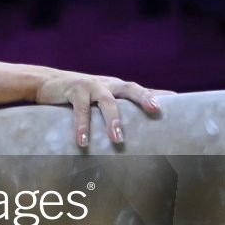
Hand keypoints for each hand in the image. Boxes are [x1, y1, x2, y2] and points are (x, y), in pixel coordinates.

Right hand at [32, 71, 172, 146]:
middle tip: (155, 110)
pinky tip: (83, 141)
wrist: (46, 82)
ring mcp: (91, 85)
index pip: (141, 90)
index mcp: (116, 87)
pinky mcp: (74, 90)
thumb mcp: (101, 98)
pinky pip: (80, 109)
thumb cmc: (79, 95)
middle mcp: (108, 84)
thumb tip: (139, 125)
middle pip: (130, 88)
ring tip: (117, 139)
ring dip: (113, 120)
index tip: (178, 100)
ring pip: (107, 102)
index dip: (158, 95)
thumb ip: (118, 107)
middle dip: (144, 98)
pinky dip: (82, 125)